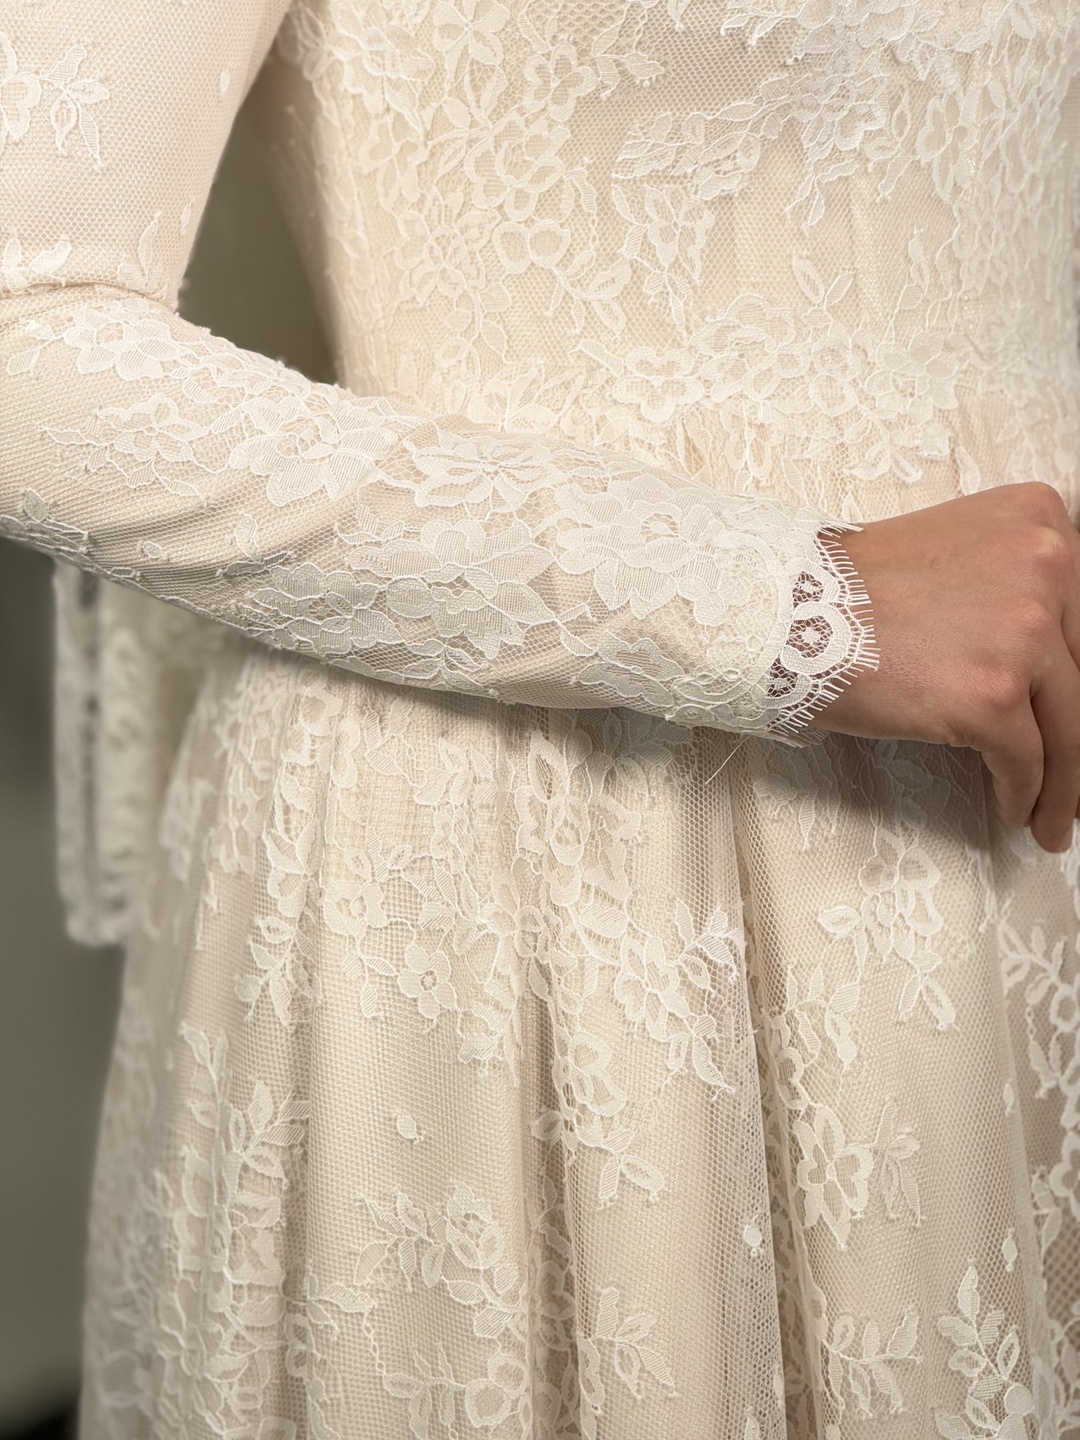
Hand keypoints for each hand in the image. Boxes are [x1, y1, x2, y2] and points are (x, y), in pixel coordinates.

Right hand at [816, 482, 1079, 853]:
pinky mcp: (992, 695)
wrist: (786, 612)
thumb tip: (1053, 661)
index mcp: (1041, 522)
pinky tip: (1013, 809)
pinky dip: (1024, 794)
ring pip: (1072, 727)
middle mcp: (1046, 565)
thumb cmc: (852, 591)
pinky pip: (1028, 762)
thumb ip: (1017, 582)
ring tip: (1052, 814)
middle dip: (1079, 737)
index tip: (1075, 714)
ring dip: (1064, 782)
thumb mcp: (958, 550)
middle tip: (1070, 775)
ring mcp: (1023, 632)